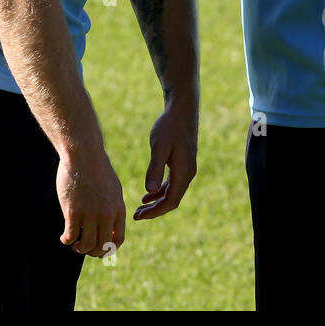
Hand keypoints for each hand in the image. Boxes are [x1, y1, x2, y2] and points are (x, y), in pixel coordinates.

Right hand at [56, 147, 125, 255]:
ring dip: (78, 248)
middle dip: (92, 252)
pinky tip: (63, 237)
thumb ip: (112, 207)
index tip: (99, 248)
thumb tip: (110, 227)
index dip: (108, 249)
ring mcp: (89, 214)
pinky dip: (66, 240)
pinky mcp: (73, 211)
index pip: (118, 239)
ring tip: (73, 243)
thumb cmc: (97, 169)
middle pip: (102, 246)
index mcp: (118, 209)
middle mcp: (106, 214)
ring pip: (85, 245)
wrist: (83, 154)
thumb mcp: (113, 189)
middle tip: (83, 247)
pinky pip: (70, 236)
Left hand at [135, 96, 197, 220]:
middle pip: (172, 201)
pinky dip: (161, 191)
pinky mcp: (182, 163)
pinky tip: (148, 194)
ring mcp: (186, 168)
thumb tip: (150, 191)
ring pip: (172, 193)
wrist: (182, 109)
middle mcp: (188, 173)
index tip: (138, 216)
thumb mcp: (159, 147)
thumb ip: (155, 169)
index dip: (155, 212)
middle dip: (155, 210)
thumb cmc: (169, 126)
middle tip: (136, 216)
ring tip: (139, 208)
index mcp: (184, 172)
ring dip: (157, 202)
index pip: (171, 201)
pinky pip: (172, 184)